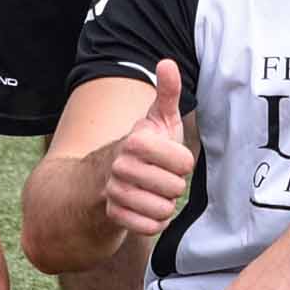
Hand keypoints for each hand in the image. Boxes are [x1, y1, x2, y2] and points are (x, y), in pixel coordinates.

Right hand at [100, 61, 195, 239]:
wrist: (105, 176)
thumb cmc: (144, 146)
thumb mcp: (158, 118)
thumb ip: (167, 93)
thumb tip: (168, 62)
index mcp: (136, 140)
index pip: (184, 163)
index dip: (183, 162)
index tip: (171, 158)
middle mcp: (121, 166)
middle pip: (175, 189)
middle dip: (174, 185)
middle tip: (161, 176)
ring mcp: (115, 192)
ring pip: (163, 209)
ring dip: (164, 203)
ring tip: (154, 190)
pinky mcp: (114, 215)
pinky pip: (151, 226)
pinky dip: (154, 221)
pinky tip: (147, 207)